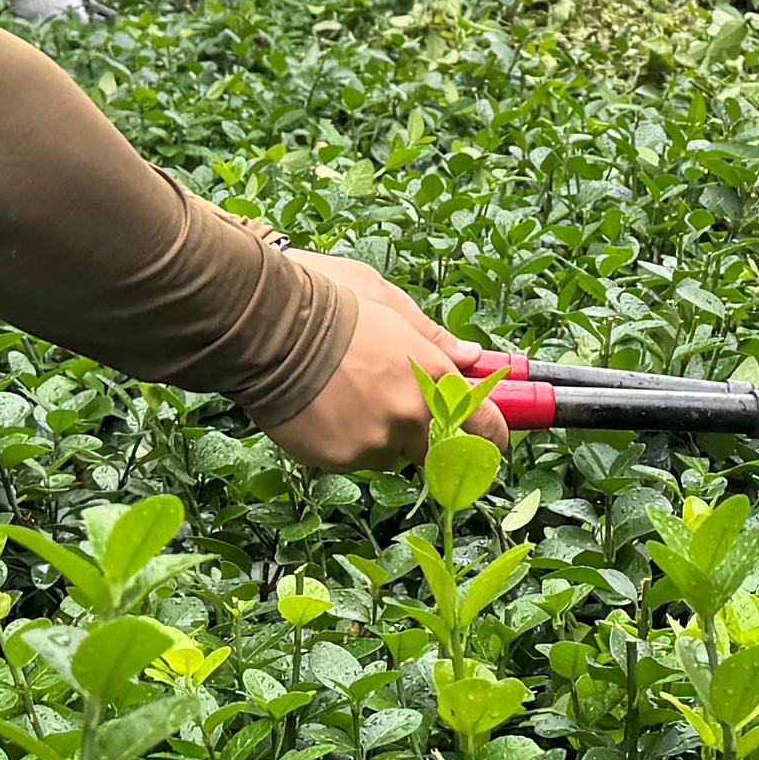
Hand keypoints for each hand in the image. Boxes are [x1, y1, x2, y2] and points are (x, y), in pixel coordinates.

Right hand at [260, 250, 508, 469]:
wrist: (266, 325)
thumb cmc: (328, 300)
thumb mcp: (389, 302)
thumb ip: (434, 337)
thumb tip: (469, 356)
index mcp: (434, 374)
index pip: (485, 426)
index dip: (492, 435)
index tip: (492, 438)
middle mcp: (413, 415)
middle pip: (436, 449)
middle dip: (424, 433)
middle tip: (393, 404)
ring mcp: (375, 442)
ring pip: (389, 453)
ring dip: (378, 434)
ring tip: (345, 394)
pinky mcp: (339, 459)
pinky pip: (351, 457)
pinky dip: (342, 440)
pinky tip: (320, 406)